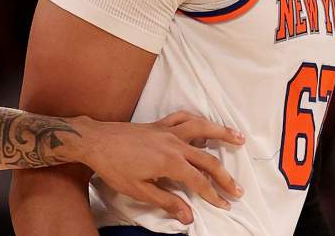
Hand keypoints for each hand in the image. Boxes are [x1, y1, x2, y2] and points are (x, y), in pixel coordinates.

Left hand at [74, 111, 244, 224]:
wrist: (95, 141)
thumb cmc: (114, 167)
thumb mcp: (139, 191)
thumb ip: (166, 201)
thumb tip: (188, 216)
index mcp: (170, 162)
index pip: (199, 181)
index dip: (213, 195)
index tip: (225, 204)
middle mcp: (174, 143)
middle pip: (207, 159)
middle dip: (224, 176)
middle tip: (238, 189)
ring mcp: (167, 130)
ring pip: (202, 128)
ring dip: (222, 133)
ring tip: (239, 138)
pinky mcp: (159, 124)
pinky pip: (183, 118)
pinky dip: (196, 120)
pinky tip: (204, 124)